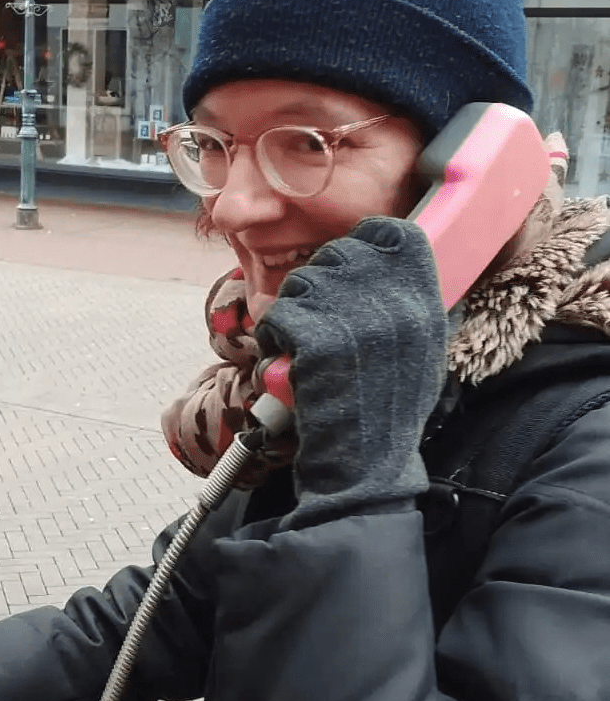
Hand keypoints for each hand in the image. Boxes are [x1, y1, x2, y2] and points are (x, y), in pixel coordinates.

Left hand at [255, 217, 446, 526]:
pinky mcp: (321, 341)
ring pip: (302, 281)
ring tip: (304, 348)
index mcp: (426, 304)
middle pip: (338, 254)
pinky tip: (287, 362)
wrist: (365, 467)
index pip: (393, 234)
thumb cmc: (384, 412)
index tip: (347, 273)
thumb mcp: (419, 352)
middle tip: (317, 323)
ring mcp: (360, 320)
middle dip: (317, 284)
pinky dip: (274, 338)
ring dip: (293, 312)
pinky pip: (279, 314)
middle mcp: (398, 305)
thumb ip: (406, 304)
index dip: (361, 245)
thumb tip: (379, 257)